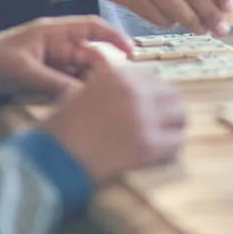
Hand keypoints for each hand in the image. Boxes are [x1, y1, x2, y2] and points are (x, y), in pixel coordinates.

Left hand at [0, 16, 133, 99]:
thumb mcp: (25, 71)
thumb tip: (86, 97)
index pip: (92, 28)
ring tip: (96, 103)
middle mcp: (56, 44)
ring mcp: (50, 62)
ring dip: (87, 87)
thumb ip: (56, 84)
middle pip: (90, 56)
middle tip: (112, 93)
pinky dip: (73, 94)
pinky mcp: (44, 79)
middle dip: (101, 73)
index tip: (133, 52)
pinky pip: (68, 85)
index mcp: (53, 31)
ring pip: (80, 74)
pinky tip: (78, 106)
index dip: (115, 37)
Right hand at [41, 56, 186, 183]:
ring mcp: (144, 117)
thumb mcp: (81, 93)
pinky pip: (176, 142)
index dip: (152, 96)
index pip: (153, 79)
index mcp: (117, 75)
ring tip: (163, 139)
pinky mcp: (149, 145)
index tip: (149, 109)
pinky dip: (171, 149)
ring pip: (180, 115)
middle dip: (168, 109)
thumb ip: (107, 86)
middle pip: (172, 94)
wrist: (52, 158)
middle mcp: (134, 91)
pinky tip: (159, 155)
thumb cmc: (60, 129)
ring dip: (173, 126)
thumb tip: (131, 92)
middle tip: (161, 125)